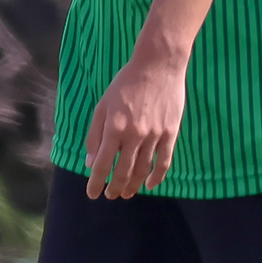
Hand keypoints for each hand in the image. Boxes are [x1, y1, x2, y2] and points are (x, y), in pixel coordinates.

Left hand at [83, 43, 187, 198]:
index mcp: (114, 128)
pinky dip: (157, 177)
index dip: (96, 182)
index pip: (102, 164)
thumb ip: (95, 134)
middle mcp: (134, 135)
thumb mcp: (103, 105)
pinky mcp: (170, 133)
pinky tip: (150, 184)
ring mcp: (154, 135)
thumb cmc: (126, 83)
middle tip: (111, 196)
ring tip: (127, 194)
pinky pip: (164, 161)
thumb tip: (91, 161)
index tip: (93, 194)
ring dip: (133, 186)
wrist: (158, 66)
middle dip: (115, 188)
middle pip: (123, 172)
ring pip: (142, 170)